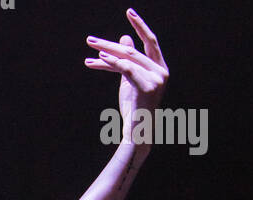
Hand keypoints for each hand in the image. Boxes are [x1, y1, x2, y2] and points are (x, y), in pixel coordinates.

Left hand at [85, 9, 168, 138]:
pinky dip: (112, 63)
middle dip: (110, 44)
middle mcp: (161, 71)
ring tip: (91, 49)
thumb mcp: (128, 81)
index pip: (150, 42)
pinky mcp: (148, 86)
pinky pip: (126, 69)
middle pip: (133, 50)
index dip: (140, 25)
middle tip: (90, 39)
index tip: (129, 11)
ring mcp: (157, 79)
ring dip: (106, 53)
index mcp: (160, 68)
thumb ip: (126, 60)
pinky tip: (100, 59)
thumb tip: (123, 38)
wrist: (138, 134)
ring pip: (128, 58)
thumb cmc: (134, 110)